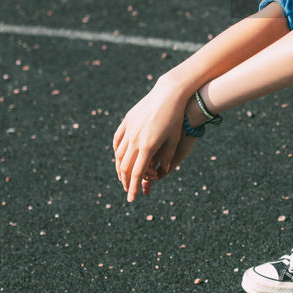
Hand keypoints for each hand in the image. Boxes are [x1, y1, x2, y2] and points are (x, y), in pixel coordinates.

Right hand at [112, 82, 193, 201]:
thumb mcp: (174, 140)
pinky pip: (118, 140)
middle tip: (127, 190)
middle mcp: (135, 139)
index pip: (137, 173)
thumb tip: (162, 172)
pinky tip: (118, 157)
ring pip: (119, 154)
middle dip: (125, 181)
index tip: (132, 199)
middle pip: (125, 166)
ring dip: (119, 168)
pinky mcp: (127, 120)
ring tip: (123, 177)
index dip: (133, 188)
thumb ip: (167, 157)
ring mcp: (129, 129)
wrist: (169, 93)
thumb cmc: (176, 118)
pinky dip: (117, 151)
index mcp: (148, 146)